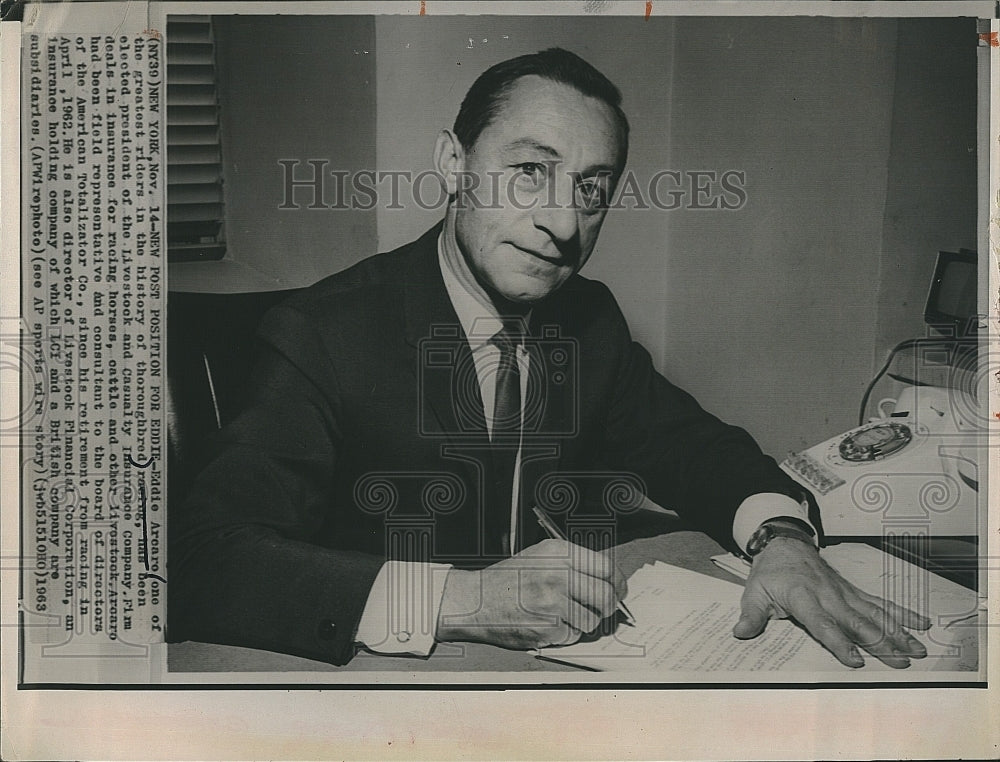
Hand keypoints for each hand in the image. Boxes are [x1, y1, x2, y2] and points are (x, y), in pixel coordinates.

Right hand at [436, 539, 627, 649]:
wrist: (476, 599)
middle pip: (606, 596)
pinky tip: (549, 622)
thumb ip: (574, 563)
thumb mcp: (541, 555)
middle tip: (603, 607)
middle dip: (609, 605)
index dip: (617, 581)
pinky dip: (566, 632)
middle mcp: (558, 574)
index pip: (607, 568)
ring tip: (564, 613)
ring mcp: (553, 602)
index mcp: (559, 552)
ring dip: (584, 620)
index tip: (617, 588)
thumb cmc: (510, 578)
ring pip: (593, 619)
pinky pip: (574, 634)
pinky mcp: (548, 627)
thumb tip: (610, 579)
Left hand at [733, 536, 930, 667]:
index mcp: (802, 596)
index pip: (822, 623)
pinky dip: (901, 613)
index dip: (838, 642)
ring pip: (874, 614)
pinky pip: (879, 603)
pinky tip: (920, 623)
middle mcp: (828, 595)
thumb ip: (751, 615)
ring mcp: (844, 593)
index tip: (855, 660)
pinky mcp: (853, 592)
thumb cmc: (770, 571)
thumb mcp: (753, 591)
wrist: (785, 543)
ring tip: (918, 649)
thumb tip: (741, 633)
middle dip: (880, 643)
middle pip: (856, 622)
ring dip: (897, 632)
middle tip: (901, 662)